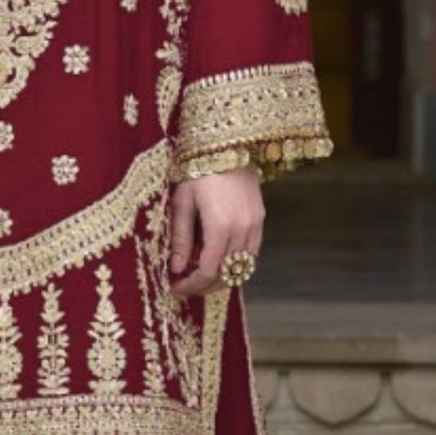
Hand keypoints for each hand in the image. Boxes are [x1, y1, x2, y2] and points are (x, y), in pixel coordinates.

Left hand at [167, 167, 263, 297]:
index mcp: (219, 226)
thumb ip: (181, 238)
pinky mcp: (260, 221)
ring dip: (221, 278)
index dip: (191, 285)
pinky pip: (251, 254)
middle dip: (204, 286)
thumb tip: (176, 268)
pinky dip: (235, 264)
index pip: (207, 271)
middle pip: (226, 274)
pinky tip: (219, 262)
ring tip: (200, 276)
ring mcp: (255, 226)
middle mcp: (241, 230)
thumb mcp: (183, 203)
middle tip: (185, 286)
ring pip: (241, 268)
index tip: (175, 287)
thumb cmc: (199, 172)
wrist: (228, 147)